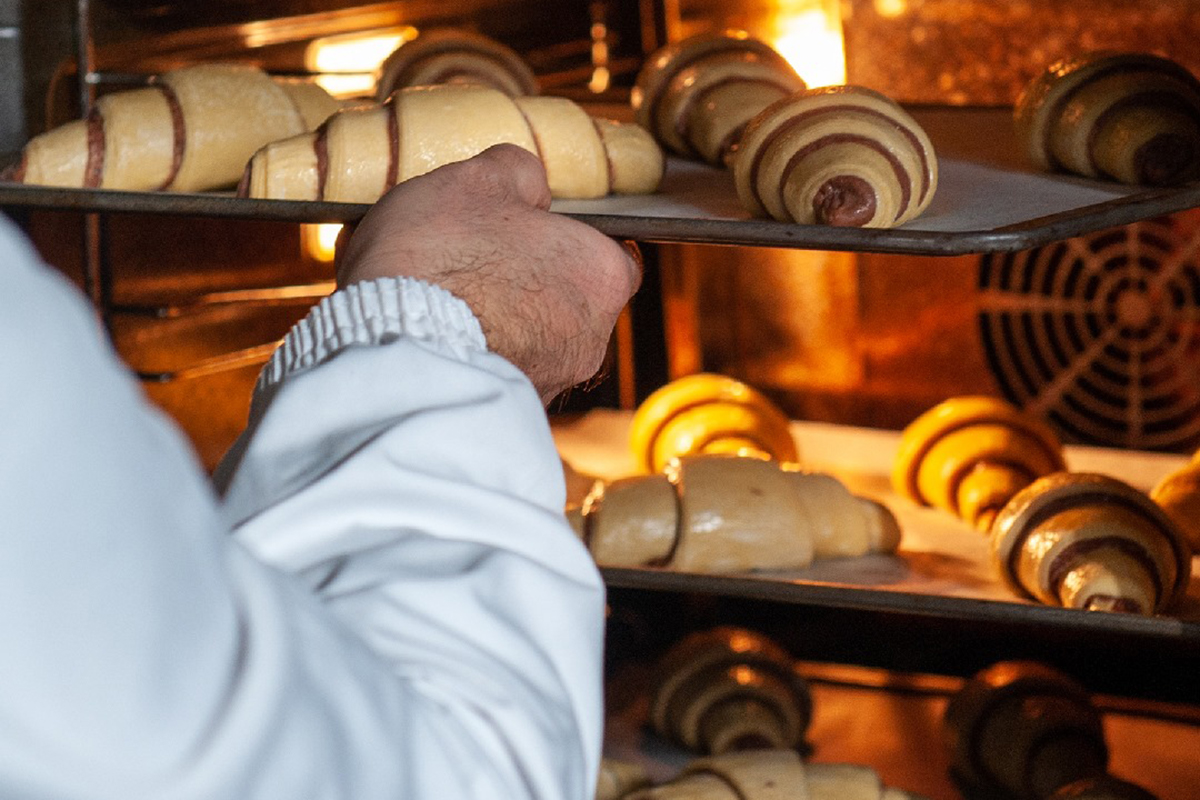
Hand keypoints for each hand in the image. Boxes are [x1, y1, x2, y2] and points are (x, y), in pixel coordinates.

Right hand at [336, 144, 641, 403]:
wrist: (396, 351)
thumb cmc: (440, 260)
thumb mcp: (474, 181)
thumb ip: (516, 172)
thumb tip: (529, 183)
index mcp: (602, 273)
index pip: (609, 254)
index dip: (565, 239)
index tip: (525, 232)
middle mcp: (593, 337)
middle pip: (570, 302)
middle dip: (529, 285)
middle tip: (475, 265)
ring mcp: (553, 382)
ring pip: (534, 344)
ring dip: (502, 326)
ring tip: (447, 304)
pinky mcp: (510, 414)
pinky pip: (499, 376)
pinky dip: (477, 358)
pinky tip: (438, 340)